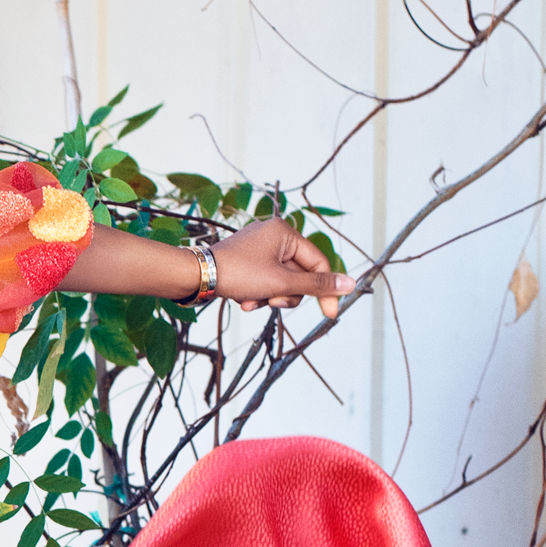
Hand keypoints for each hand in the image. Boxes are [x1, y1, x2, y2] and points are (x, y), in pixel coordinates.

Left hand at [211, 215, 351, 322]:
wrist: (195, 277)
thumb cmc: (237, 274)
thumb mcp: (282, 282)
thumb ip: (317, 285)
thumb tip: (350, 284)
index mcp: (285, 232)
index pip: (317, 263)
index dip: (324, 290)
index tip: (329, 314)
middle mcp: (273, 235)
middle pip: (298, 274)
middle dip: (286, 294)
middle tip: (273, 300)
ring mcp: (258, 248)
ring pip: (281, 281)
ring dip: (270, 297)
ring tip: (252, 301)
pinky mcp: (246, 261)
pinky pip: (264, 281)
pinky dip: (257, 293)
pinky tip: (243, 300)